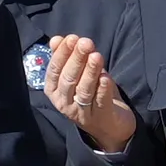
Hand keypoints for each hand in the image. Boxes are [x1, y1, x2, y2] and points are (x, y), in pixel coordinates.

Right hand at [41, 32, 133, 149]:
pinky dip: (102, 89)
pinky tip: (105, 77)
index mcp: (55, 92)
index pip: (55, 71)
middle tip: (86, 43)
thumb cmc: (91, 96)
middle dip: (76, 59)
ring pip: (84, 90)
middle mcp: (65, 103)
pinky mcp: (101, 117)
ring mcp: (82, 113)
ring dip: (90, 72)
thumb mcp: (77, 76)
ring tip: (96, 56)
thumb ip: (66, 58)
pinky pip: (100, 102)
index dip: (62, 54)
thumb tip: (56, 39)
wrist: (111, 127)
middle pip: (68, 79)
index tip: (72, 38)